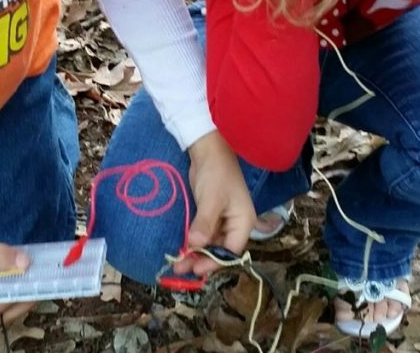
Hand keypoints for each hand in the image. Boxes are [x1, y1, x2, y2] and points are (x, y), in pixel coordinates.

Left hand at [173, 131, 255, 276]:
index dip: (213, 261)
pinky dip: (192, 242)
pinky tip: (181, 248)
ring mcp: (222, 221)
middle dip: (201, 260)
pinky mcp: (209, 216)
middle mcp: (235, 225)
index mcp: (243, 223)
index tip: (195, 269)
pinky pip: (203, 235)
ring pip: (209, 244)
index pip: (231, 251)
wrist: (208, 150)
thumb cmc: (217, 173)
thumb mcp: (212, 199)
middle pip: (219, 250)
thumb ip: (204, 223)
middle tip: (180, 269)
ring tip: (176, 264)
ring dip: (194, 253)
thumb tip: (194, 245)